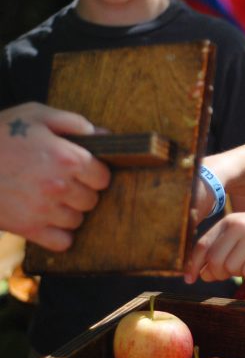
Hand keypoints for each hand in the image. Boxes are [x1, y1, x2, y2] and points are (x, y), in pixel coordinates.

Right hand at [0, 102, 110, 250]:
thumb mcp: (36, 115)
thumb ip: (74, 123)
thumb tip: (104, 135)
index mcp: (67, 158)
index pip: (103, 177)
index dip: (94, 172)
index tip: (82, 170)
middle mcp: (60, 186)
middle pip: (92, 200)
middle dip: (82, 191)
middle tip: (63, 182)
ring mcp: (44, 210)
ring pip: (78, 220)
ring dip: (69, 211)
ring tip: (50, 198)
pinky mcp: (27, 228)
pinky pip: (62, 242)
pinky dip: (59, 235)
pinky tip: (48, 220)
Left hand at [184, 205, 244, 282]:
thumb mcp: (243, 231)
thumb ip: (222, 247)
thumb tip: (202, 273)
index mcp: (228, 221)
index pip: (201, 245)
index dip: (193, 265)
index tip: (190, 279)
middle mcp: (239, 226)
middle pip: (214, 261)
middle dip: (218, 273)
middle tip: (231, 272)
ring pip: (231, 269)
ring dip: (239, 273)